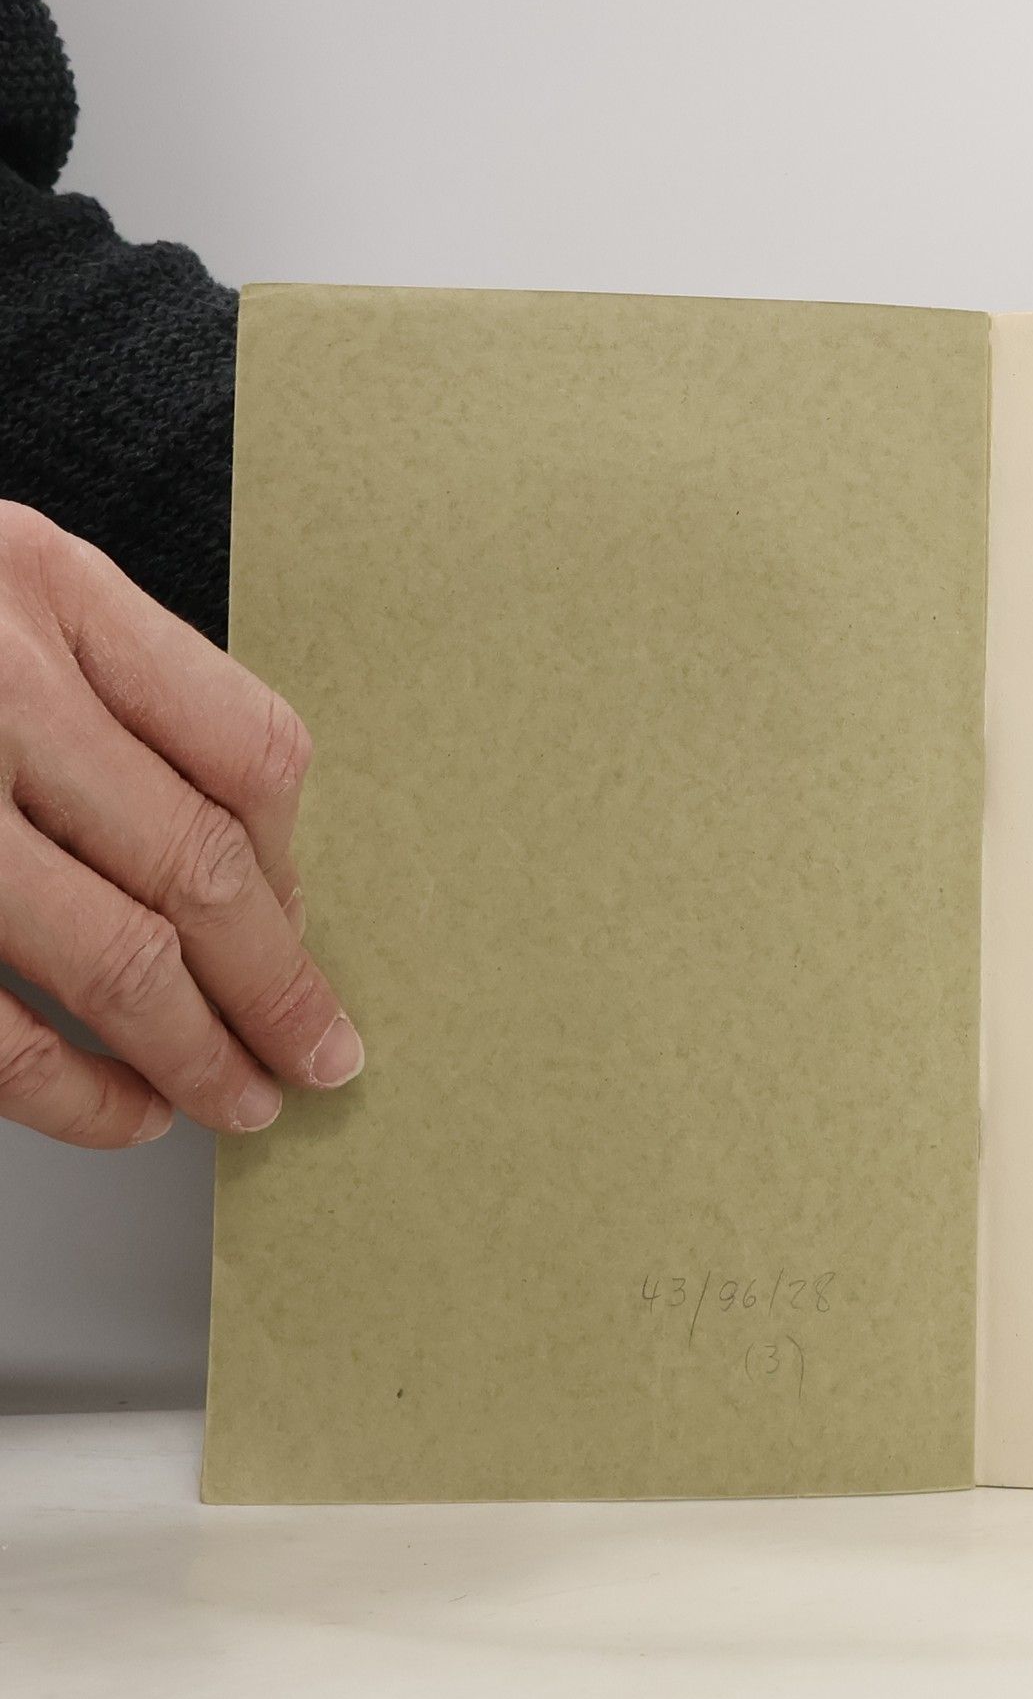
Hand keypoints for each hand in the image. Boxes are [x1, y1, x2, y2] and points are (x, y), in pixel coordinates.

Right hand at [0, 502, 360, 1146]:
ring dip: (199, 1052)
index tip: (305, 933)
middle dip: (278, 989)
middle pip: (202, 868)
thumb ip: (108, 683)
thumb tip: (242, 864)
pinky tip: (121, 1111)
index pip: (247, 748)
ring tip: (240, 1101)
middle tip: (319, 1057)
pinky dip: (72, 1091)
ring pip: (116, 957)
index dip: (294, 866)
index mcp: (46, 587)